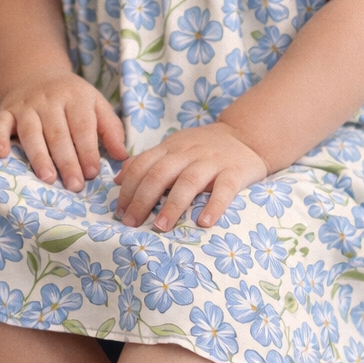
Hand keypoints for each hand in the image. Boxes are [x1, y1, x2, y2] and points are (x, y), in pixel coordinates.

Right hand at [0, 72, 127, 190]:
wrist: (37, 75)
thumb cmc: (72, 100)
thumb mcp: (96, 105)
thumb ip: (111, 130)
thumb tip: (122, 156)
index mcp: (76, 97)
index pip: (82, 126)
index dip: (88, 150)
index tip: (93, 173)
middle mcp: (50, 99)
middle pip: (58, 133)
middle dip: (67, 161)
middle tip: (75, 185)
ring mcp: (26, 105)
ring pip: (31, 132)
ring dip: (39, 156)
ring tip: (48, 178)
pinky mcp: (6, 110)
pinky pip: (0, 124)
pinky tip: (2, 155)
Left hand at [113, 124, 267, 231]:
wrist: (246, 135)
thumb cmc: (204, 147)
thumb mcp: (173, 147)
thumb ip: (146, 161)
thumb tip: (117, 180)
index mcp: (170, 147)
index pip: (142, 165)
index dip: (128, 189)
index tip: (119, 212)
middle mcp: (188, 153)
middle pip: (160, 174)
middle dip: (142, 200)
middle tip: (132, 223)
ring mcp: (212, 162)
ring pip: (188, 182)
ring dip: (172, 206)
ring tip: (161, 227)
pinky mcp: (235, 172)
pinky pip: (224, 189)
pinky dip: (214, 206)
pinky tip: (204, 223)